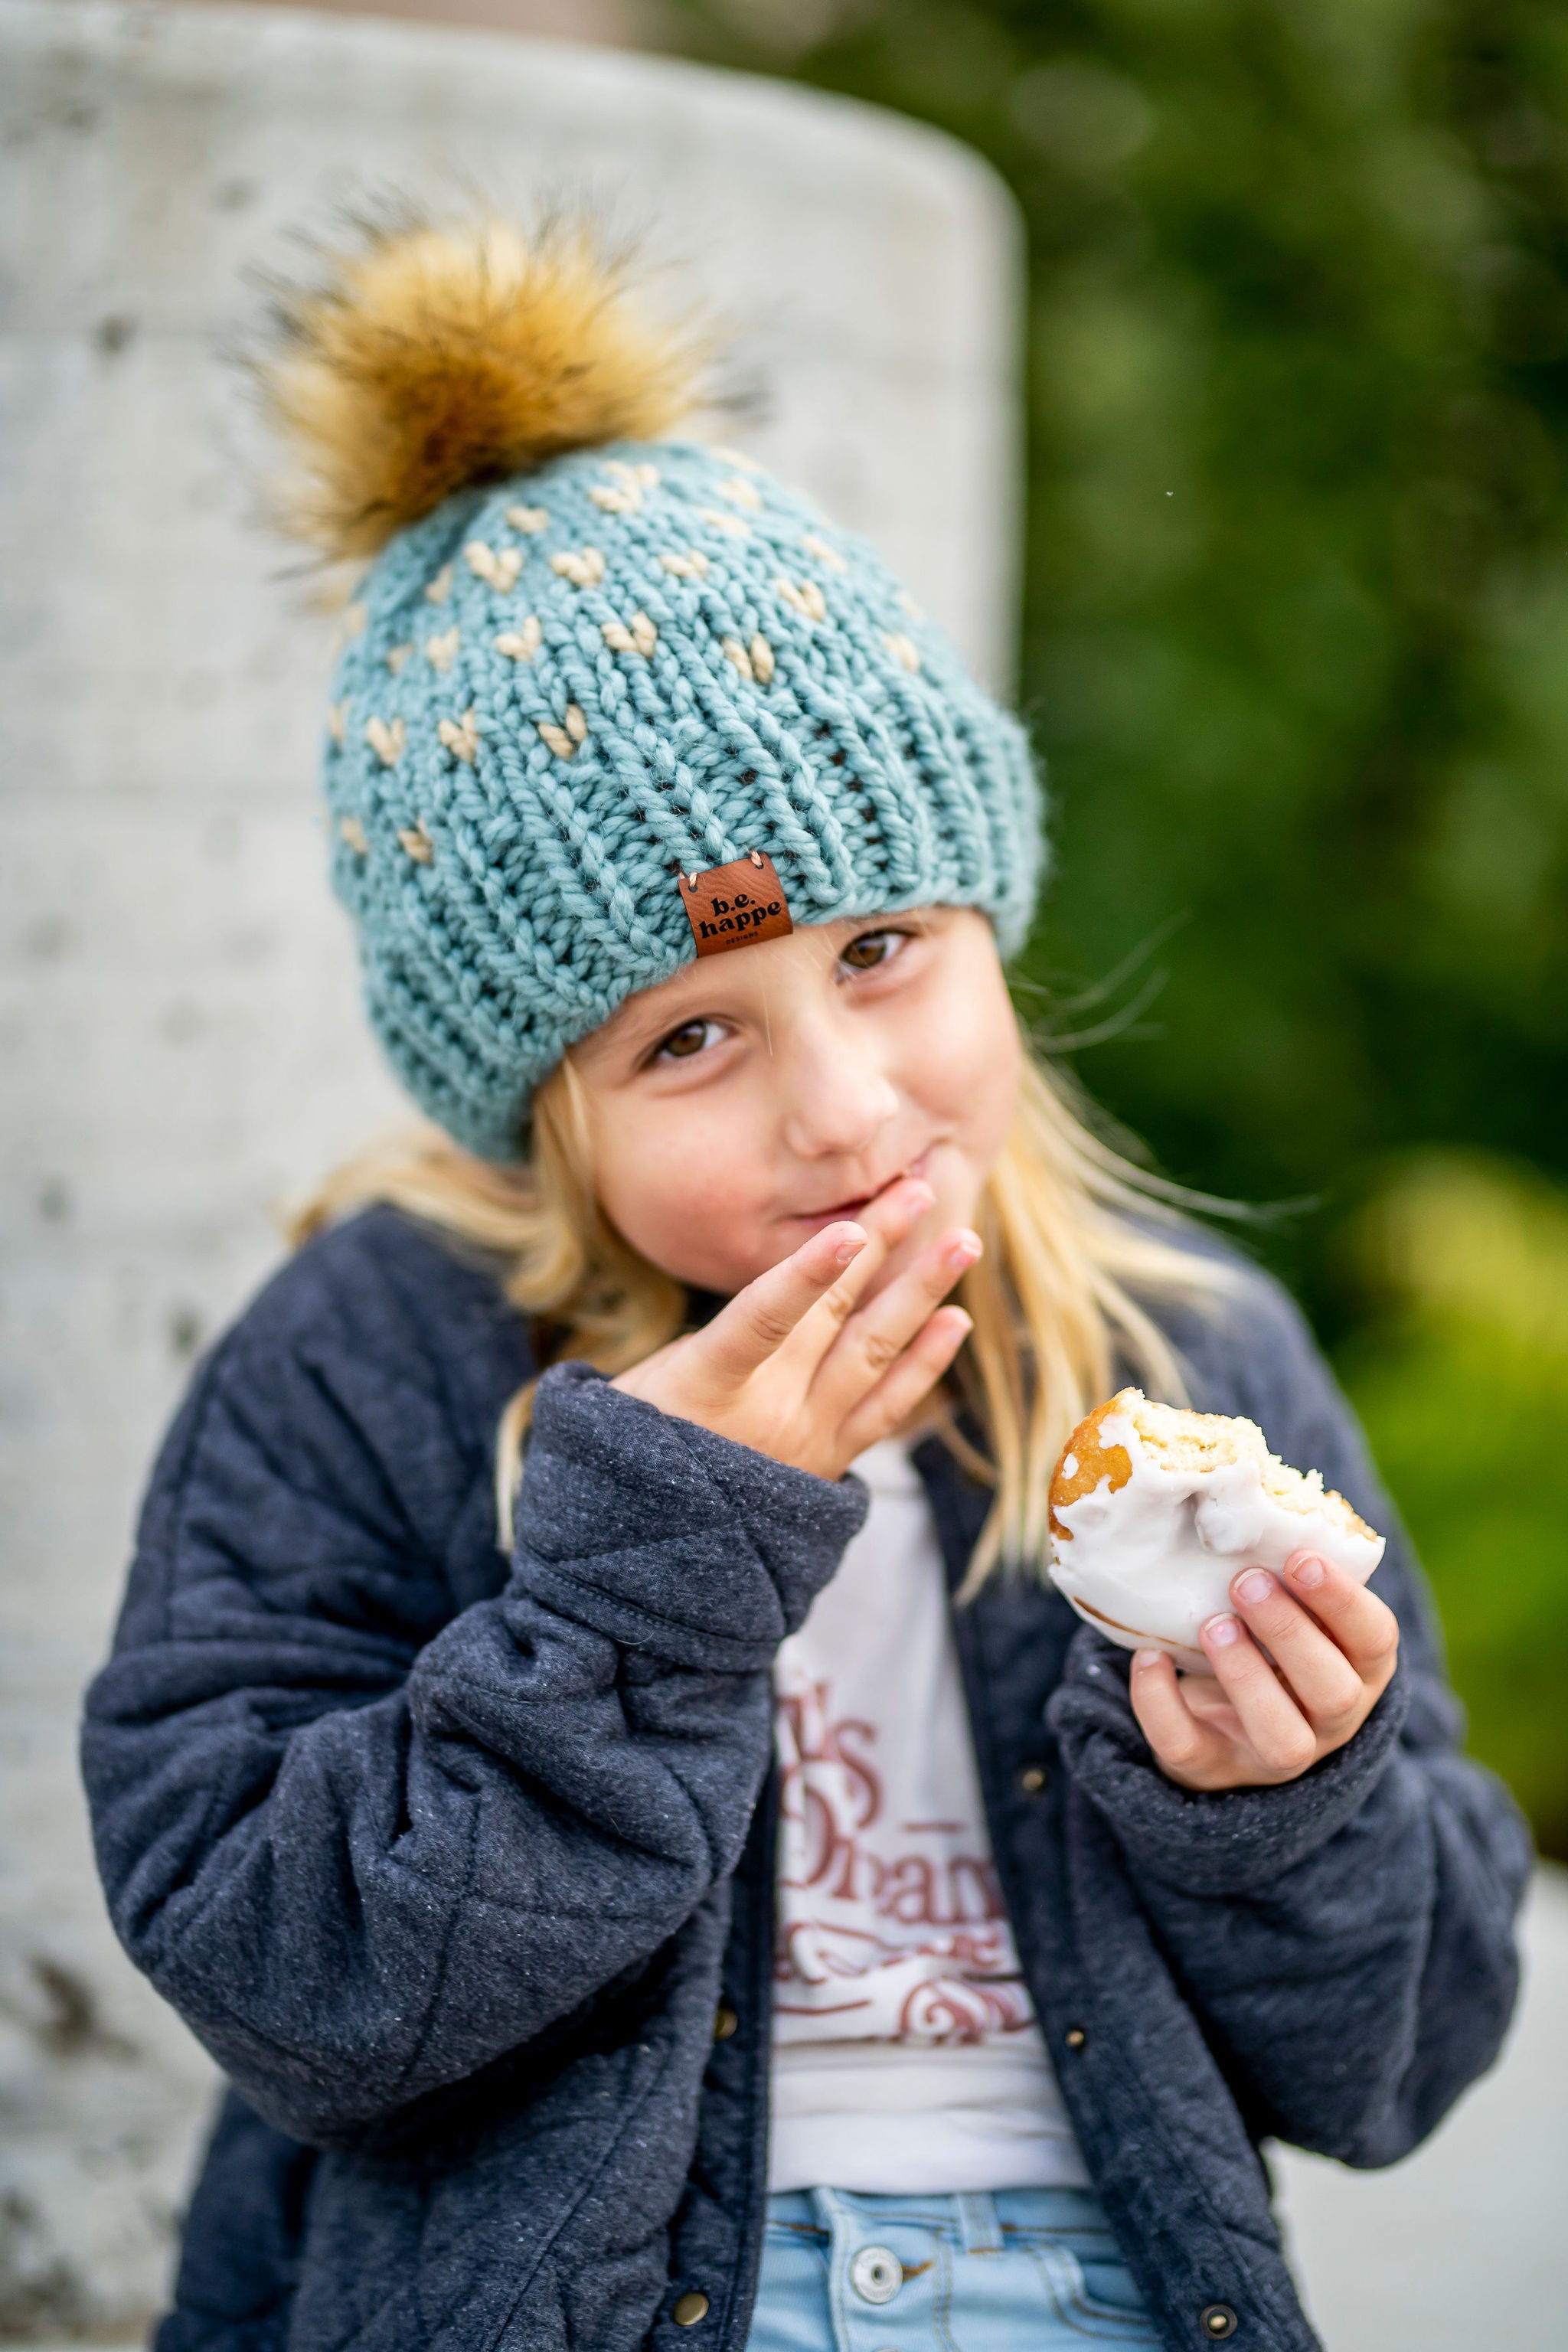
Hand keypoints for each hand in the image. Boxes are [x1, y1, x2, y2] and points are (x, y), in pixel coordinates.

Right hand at [610, 1177, 978, 1480]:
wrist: (652, 1552)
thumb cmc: (634, 1446)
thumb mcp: (645, 1384)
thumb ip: (718, 1339)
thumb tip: (780, 1299)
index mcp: (708, 1386)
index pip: (761, 1319)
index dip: (805, 1274)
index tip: (848, 1230)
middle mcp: (769, 1411)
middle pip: (835, 1314)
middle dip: (879, 1245)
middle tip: (918, 1188)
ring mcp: (809, 1437)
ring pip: (875, 1351)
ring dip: (921, 1291)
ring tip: (962, 1241)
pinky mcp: (830, 1459)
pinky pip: (888, 1407)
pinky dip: (924, 1363)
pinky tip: (955, 1321)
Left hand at [1129, 1550, 1399, 1790]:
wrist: (1220, 1715)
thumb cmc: (1266, 1637)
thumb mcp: (1291, 1606)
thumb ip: (1284, 1570)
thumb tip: (1241, 1493)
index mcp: (1358, 1667)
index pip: (1375, 1639)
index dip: (1343, 1600)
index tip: (1300, 1557)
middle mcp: (1330, 1719)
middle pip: (1334, 1692)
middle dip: (1290, 1633)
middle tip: (1246, 1583)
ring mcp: (1275, 1754)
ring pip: (1282, 1739)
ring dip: (1245, 1676)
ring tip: (1212, 1623)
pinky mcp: (1215, 1770)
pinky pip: (1190, 1750)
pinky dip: (1161, 1703)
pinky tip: (1148, 1657)